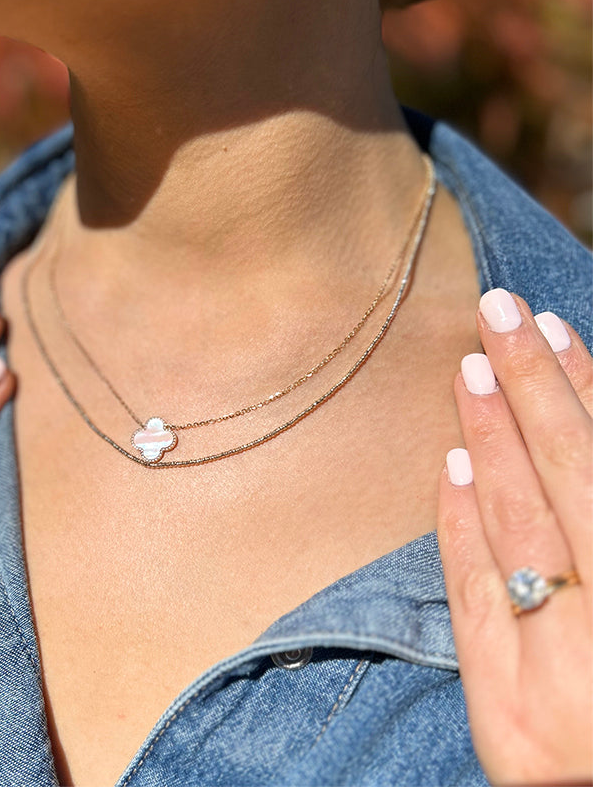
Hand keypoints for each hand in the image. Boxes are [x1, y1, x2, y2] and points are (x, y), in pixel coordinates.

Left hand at [437, 288, 591, 784]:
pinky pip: (475, 598)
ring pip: (517, 527)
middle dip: (533, 388)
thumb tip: (586, 445)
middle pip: (569, 480)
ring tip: (470, 371)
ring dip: (491, 440)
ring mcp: (554, 675)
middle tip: (499, 315)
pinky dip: (461, 527)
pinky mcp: (500, 715)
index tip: (554, 332)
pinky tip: (450, 468)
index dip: (585, 392)